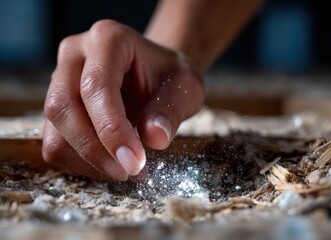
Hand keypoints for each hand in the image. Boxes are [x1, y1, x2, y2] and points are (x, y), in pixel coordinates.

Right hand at [42, 20, 203, 180]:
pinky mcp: (59, 106)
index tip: (135, 162)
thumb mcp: (185, 87)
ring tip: (125, 170)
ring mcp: (61, 79)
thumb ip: (171, 110)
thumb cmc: (170, 77)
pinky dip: (80, 163)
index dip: (112, 130)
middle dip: (94, 149)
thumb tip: (155, 139)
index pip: (97, 87)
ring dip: (87, 161)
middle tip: (129, 172)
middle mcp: (76, 54)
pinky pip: (56, 143)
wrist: (156, 72)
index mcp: (108, 39)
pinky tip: (110, 164)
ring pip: (55, 131)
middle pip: (62, 107)